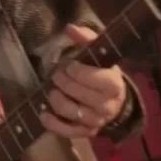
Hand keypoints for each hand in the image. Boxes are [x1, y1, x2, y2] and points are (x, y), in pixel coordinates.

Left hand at [40, 24, 127, 138]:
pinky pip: (66, 131)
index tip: (69, 65)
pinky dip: (52, 123)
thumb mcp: (101, 55)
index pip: (89, 76)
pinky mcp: (86, 133)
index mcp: (114, 84)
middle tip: (57, 74)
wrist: (117, 103)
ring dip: (55, 98)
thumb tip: (69, 28)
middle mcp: (106, 105)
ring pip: (69, 110)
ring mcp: (96, 121)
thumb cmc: (105, 74)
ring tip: (53, 90)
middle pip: (76, 92)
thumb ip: (87, 39)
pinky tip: (44, 113)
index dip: (74, 69)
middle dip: (62, 80)